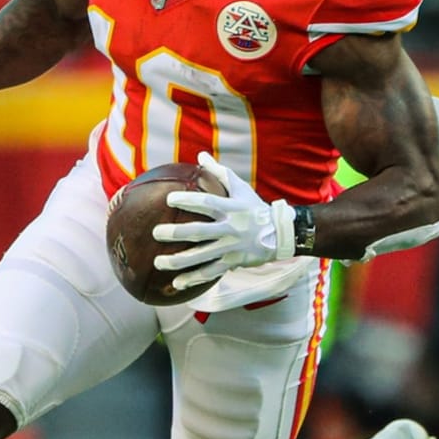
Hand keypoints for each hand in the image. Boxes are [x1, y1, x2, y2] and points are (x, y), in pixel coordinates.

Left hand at [152, 151, 295, 290]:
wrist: (281, 233)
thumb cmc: (255, 207)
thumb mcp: (241, 188)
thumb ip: (219, 172)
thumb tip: (200, 155)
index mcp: (231, 208)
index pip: (207, 203)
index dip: (188, 200)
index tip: (168, 199)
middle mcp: (231, 228)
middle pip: (200, 232)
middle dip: (176, 233)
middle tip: (156, 232)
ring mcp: (232, 247)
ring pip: (202, 256)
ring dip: (179, 261)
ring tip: (158, 262)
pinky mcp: (233, 262)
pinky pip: (210, 272)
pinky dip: (193, 278)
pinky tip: (176, 283)